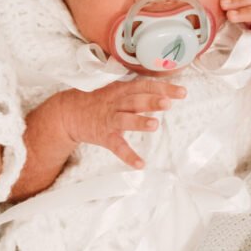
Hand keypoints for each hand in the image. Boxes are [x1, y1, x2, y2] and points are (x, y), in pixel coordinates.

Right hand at [56, 76, 185, 168]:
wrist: (68, 112)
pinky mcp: (104, 136)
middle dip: (151, 101)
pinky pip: (117, 147)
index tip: (182, 92)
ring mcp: (109, 120)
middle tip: (168, 103)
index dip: (163, 88)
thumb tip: (165, 91)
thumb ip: (137, 90)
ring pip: (125, 120)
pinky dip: (128, 156)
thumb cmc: (98, 100)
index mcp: (122, 89)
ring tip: (154, 125)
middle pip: (135, 100)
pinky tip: (140, 164)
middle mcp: (116, 103)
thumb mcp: (115, 88)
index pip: (145, 86)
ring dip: (139, 122)